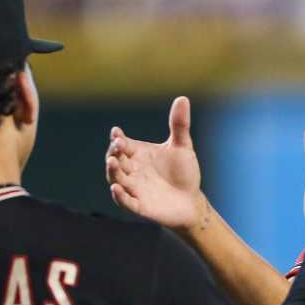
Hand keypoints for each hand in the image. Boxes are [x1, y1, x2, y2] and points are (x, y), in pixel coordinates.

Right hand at [106, 96, 206, 230]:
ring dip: (112, 171)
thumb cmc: (184, 173)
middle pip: (116, 160)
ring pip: (116, 179)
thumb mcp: (182, 147)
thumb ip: (179, 125)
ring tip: (113, 161)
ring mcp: (134, 188)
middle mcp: (132, 170)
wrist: (192, 201)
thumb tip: (183, 98)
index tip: (117, 132)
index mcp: (138, 154)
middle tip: (117, 145)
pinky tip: (116, 188)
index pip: (122, 144)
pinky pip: (125, 202)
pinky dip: (119, 196)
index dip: (117, 139)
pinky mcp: (139, 206)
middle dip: (114, 152)